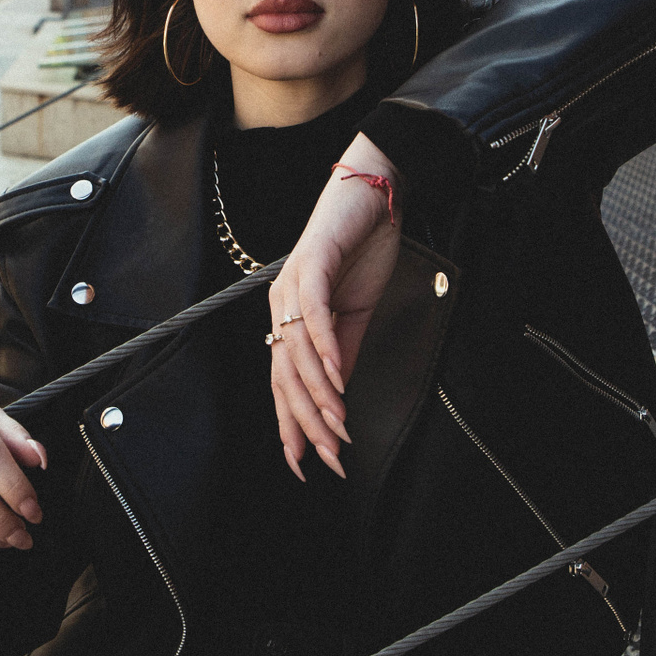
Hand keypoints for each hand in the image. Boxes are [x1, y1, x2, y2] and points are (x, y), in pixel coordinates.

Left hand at [268, 132, 401, 481]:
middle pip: (286, 375)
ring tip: (340, 425)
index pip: (284, 381)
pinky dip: (325, 346)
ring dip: (319, 393)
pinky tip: (336, 375)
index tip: (307, 462)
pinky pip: (314, 313)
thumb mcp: (355, 313)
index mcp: (289, 317)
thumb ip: (343, 353)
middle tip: (331, 456)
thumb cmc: (361, 247)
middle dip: (307, 422)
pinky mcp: (311, 264)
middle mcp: (281, 304)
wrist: (374, 193)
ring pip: (299, 351)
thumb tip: (337, 395)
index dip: (293, 424)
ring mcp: (292, 284)